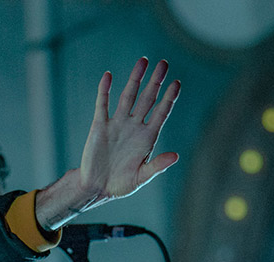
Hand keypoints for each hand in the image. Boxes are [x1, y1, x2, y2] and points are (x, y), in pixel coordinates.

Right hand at [80, 58, 179, 203]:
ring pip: (128, 96)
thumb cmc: (121, 185)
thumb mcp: (141, 178)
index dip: (169, 98)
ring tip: (143, 61)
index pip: (161, 113)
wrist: (96, 188)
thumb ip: (157, 166)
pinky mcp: (100, 126)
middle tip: (164, 64)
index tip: (177, 83)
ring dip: (135, 79)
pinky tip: (108, 76)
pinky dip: (104, 90)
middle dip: (156, 81)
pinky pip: (102, 104)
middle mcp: (134, 127)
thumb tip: (175, 157)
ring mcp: (117, 124)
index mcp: (147, 138)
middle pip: (147, 99)